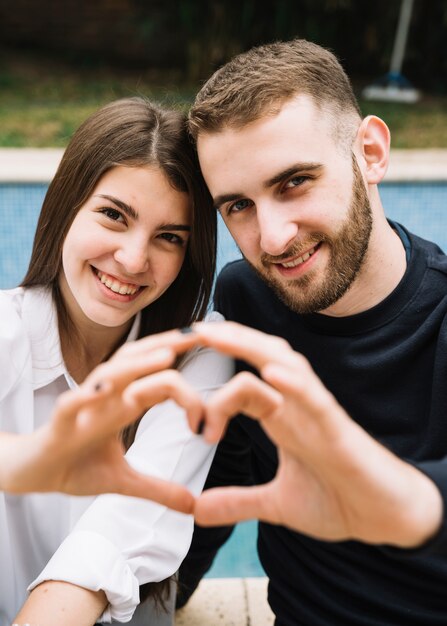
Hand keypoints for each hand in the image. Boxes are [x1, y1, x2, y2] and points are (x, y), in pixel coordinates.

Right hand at [2, 330, 201, 511]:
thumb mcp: (124, 483)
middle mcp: (107, 398)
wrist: (32, 475)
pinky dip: (85, 396)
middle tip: (205, 334)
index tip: (214, 402)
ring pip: (110, 376)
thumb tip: (193, 505)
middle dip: (170, 346)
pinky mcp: (60, 425)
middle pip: (140, 363)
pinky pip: (71, 405)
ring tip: (167, 355)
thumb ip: (159, 489)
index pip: (160, 377)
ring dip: (138, 365)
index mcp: (124, 404)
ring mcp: (84, 408)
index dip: (188, 379)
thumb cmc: (76, 466)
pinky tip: (102, 390)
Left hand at [188, 322, 442, 547]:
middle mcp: (295, 405)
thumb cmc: (336, 500)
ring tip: (216, 333)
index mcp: (281, 417)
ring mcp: (316, 411)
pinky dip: (294, 383)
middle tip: (189, 331)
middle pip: (260, 357)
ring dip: (249, 346)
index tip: (195, 431)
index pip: (242, 385)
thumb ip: (238, 501)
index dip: (213, 397)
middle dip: (226, 340)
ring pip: (284, 363)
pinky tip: (272, 373)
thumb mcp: (276, 504)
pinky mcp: (336, 427)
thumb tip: (197, 511)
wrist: (381, 518)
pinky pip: (314, 397)